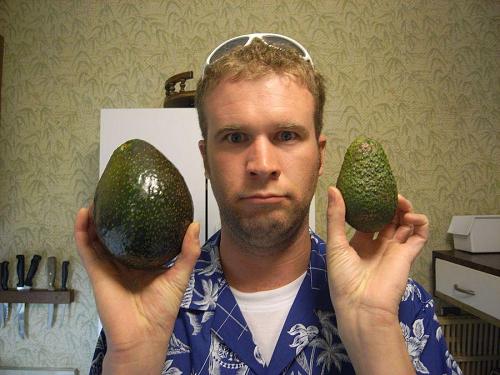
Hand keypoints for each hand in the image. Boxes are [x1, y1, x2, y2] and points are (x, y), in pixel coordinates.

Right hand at [74, 207, 199, 372]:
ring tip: (97, 196)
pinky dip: (81, 231)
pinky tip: (83, 214)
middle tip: (114, 192)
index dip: (135, 218)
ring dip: (94, 217)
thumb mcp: (180, 276)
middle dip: (112, 214)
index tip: (138, 198)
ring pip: (96, 237)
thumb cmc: (163, 308)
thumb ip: (187, 252)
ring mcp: (108, 265)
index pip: (137, 235)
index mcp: (142, 261)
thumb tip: (193, 224)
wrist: (144, 333)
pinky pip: (86, 248)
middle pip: (114, 233)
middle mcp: (123, 261)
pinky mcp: (96, 271)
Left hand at [326, 186, 428, 320]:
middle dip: (390, 204)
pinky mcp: (408, 255)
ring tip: (400, 202)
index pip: (369, 218)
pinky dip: (420, 222)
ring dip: (405, 210)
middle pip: (389, 218)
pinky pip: (420, 234)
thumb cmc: (343, 279)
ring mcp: (394, 249)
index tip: (371, 190)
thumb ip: (336, 216)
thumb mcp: (335, 244)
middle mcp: (378, 244)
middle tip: (389, 194)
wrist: (361, 306)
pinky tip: (410, 217)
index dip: (372, 204)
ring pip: (405, 223)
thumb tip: (333, 189)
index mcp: (359, 243)